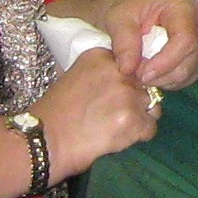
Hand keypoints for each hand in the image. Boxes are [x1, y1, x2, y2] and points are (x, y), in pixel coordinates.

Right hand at [33, 42, 160, 179]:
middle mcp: (118, 71)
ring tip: (116, 127)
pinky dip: (139, 136)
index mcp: (101, 56)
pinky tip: (118, 139)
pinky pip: (151, 128)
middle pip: (143, 85)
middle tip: (112, 115)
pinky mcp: (134, 120)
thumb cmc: (54, 113)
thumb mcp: (74, 77)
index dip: (125, 83)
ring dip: (139, 117)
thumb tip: (124, 81)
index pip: (131, 65)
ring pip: (152, 105)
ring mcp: (127, 95)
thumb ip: (100, 75)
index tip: (110, 96)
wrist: (45, 141)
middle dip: (133, 100)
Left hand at [88, 0, 197, 89]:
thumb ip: (123, 42)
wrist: (132, 11)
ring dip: (165, 79)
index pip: (186, 39)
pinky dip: (170, 81)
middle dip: (162, 74)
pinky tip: (153, 74)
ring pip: (191, 72)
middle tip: (136, 75)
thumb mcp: (117, 18)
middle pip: (190, 60)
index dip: (165, 62)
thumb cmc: (127, 9)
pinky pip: (190, 77)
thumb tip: (128, 69)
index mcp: (184, 7)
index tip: (141, 74)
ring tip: (141, 73)